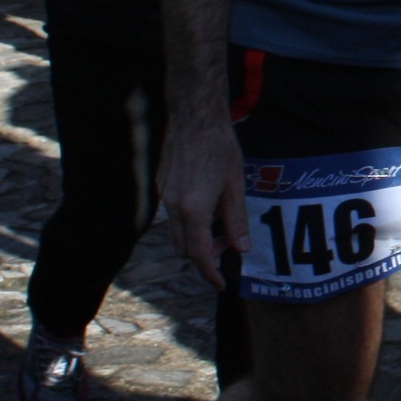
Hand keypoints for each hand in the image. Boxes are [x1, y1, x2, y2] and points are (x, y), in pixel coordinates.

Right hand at [156, 111, 249, 288]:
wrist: (193, 116)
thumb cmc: (219, 147)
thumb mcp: (235, 185)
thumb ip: (236, 219)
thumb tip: (241, 249)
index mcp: (194, 208)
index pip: (198, 253)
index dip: (210, 272)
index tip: (220, 284)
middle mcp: (173, 206)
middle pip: (184, 248)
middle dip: (203, 255)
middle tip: (225, 247)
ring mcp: (163, 196)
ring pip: (176, 233)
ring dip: (195, 238)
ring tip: (219, 223)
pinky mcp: (160, 185)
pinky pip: (172, 215)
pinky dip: (188, 221)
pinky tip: (206, 204)